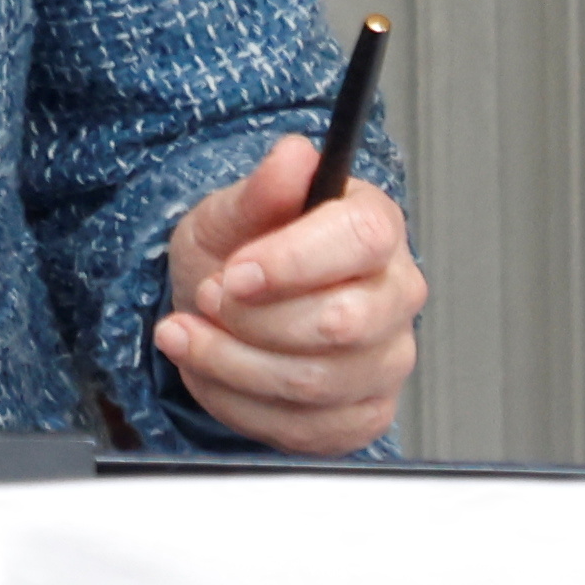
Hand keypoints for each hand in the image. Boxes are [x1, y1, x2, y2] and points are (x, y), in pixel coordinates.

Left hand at [151, 142, 421, 455]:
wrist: (224, 305)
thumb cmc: (240, 252)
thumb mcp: (231, 210)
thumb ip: (262, 189)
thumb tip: (293, 156)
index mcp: (375, 228)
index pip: (363, 240)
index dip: (292, 261)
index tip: (235, 271)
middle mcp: (396, 295)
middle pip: (339, 324)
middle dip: (251, 319)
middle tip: (207, 298)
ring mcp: (386, 362)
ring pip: (314, 383)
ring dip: (230, 362)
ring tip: (188, 333)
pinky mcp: (362, 415)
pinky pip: (302, 429)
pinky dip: (237, 404)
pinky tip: (212, 370)